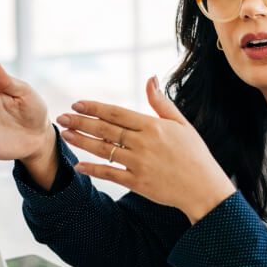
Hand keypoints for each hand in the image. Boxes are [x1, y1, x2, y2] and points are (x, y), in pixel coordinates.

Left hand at [57, 77, 236, 223]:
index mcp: (153, 126)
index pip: (117, 113)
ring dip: (82, 141)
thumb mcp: (182, 124)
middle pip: (105, 129)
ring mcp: (139, 164)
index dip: (95, 108)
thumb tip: (150, 78)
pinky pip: (110, 174)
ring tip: (66, 134)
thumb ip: (161, 102)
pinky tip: (79, 166)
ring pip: (104, 149)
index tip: (77, 104)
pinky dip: (93, 170)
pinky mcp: (137, 183)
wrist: (204, 188)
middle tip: (62, 116)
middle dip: (81, 122)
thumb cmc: (195, 154)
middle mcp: (143, 143)